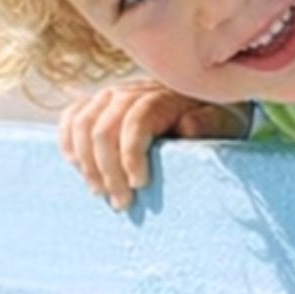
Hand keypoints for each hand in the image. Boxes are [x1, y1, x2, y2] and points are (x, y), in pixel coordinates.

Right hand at [59, 78, 245, 210]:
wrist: (208, 105)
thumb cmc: (218, 121)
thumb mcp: (225, 125)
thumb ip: (208, 125)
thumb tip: (184, 127)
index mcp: (163, 96)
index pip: (134, 122)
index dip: (131, 156)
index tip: (140, 186)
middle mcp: (132, 91)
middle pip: (102, 129)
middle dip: (107, 170)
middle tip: (121, 202)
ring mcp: (111, 95)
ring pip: (81, 123)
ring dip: (86, 163)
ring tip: (101, 192)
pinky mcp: (98, 104)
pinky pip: (71, 117)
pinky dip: (68, 143)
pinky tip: (78, 168)